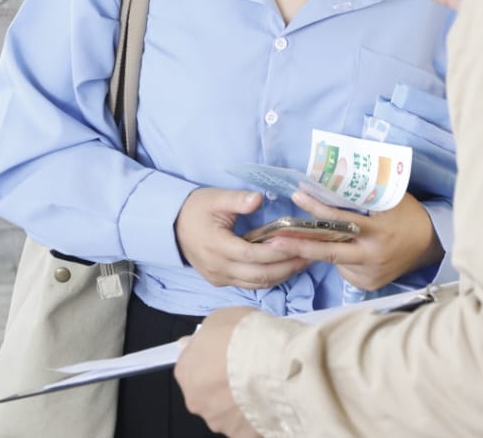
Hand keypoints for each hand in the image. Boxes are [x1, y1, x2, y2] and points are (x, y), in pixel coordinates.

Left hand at [175, 307, 261, 437]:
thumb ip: (202, 337)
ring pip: (226, 413)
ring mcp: (219, 421)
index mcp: (185, 372)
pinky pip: (246, 426)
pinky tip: (269, 404)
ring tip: (261, 389)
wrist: (273, 363)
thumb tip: (188, 345)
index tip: (225, 356)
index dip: (209, 360)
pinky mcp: (241, 436)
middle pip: (206, 394)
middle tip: (244, 373)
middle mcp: (196, 401)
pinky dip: (255, 418)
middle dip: (221, 386)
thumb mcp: (219, 319)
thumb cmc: (242, 336)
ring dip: (238, 404)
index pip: (190, 368)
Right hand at [176, 188, 311, 290]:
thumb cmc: (196, 208)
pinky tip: (284, 268)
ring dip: (281, 275)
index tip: (297, 243)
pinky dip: (268, 278)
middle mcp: (218, 267)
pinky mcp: (221, 281)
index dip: (276, 252)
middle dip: (287, 266)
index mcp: (216, 245)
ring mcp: (219, 277)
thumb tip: (258, 198)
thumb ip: (237, 200)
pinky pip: (249, 284)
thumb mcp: (215, 198)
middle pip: (258, 274)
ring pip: (257, 283)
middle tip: (310, 254)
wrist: (171, 225)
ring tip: (303, 262)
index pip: (252, 255)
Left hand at [271, 191, 442, 291]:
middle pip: (327, 252)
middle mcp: (372, 256)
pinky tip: (346, 248)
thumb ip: (360, 196)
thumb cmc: (406, 214)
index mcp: (377, 232)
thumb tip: (324, 183)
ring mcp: (369, 274)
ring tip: (313, 236)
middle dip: (297, 246)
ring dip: (320, 248)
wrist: (430, 244)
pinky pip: (343, 268)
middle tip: (272, 242)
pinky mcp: (367, 284)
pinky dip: (338, 257)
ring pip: (333, 259)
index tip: (297, 197)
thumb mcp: (387, 199)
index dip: (317, 210)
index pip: (340, 221)